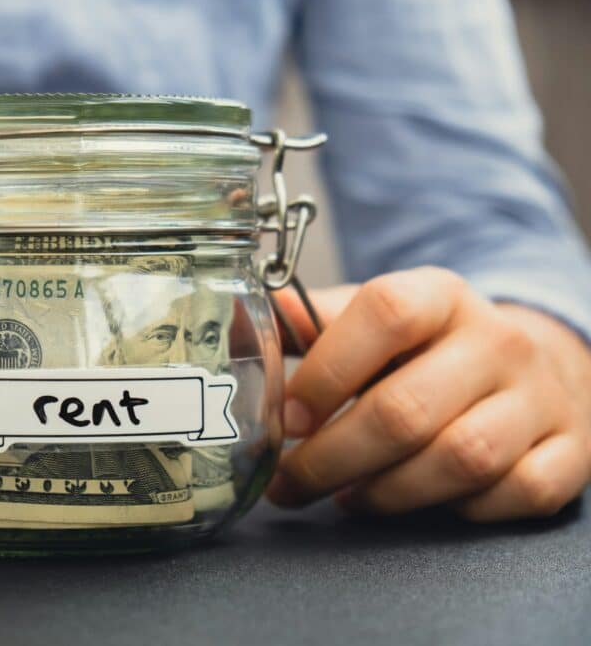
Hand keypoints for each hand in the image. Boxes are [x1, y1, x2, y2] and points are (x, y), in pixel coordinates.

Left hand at [266, 266, 590, 520]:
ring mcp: (540, 397)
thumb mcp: (378, 318)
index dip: (327, 373)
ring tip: (345, 496)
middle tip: (290, 483)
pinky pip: (515, 494)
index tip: (287, 419)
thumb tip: (247, 317)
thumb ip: (317, 321)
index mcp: (440, 296)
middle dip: (332, 459)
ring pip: (460, 459)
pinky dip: (461, 510)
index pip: (385, 315)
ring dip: (387, 492)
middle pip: (407, 410)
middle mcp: (497, 340)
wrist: (534, 365)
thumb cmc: (433, 348)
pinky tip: (421, 502)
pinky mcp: (570, 450)